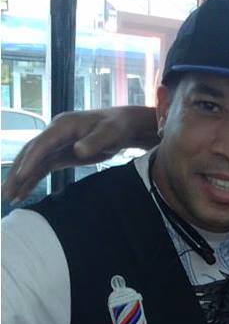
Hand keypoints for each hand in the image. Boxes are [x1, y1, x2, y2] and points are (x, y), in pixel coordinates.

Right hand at [2, 106, 156, 203]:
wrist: (121, 126)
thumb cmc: (116, 127)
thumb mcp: (110, 133)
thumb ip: (95, 141)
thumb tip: (79, 150)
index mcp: (62, 125)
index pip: (42, 144)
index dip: (31, 160)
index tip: (22, 176)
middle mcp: (53, 133)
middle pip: (30, 153)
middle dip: (17, 173)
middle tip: (6, 193)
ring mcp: (55, 144)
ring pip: (32, 163)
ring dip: (20, 180)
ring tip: (9, 198)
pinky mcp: (59, 154)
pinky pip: (41, 168)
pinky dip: (31, 180)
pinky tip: (23, 194)